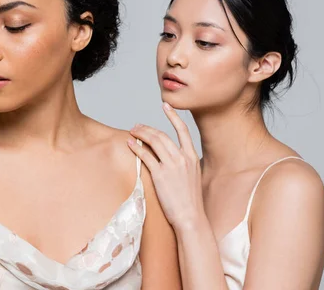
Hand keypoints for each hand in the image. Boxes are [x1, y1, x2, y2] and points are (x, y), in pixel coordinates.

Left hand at [128, 102, 204, 231]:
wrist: (191, 217)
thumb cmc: (191, 201)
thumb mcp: (193, 177)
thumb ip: (186, 164)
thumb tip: (177, 157)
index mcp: (192, 157)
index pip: (182, 130)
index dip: (173, 116)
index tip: (165, 105)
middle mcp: (182, 158)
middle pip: (162, 134)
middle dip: (147, 128)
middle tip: (137, 126)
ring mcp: (171, 166)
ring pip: (153, 142)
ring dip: (141, 134)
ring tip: (132, 132)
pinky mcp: (160, 175)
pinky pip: (145, 156)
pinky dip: (136, 148)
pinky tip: (130, 144)